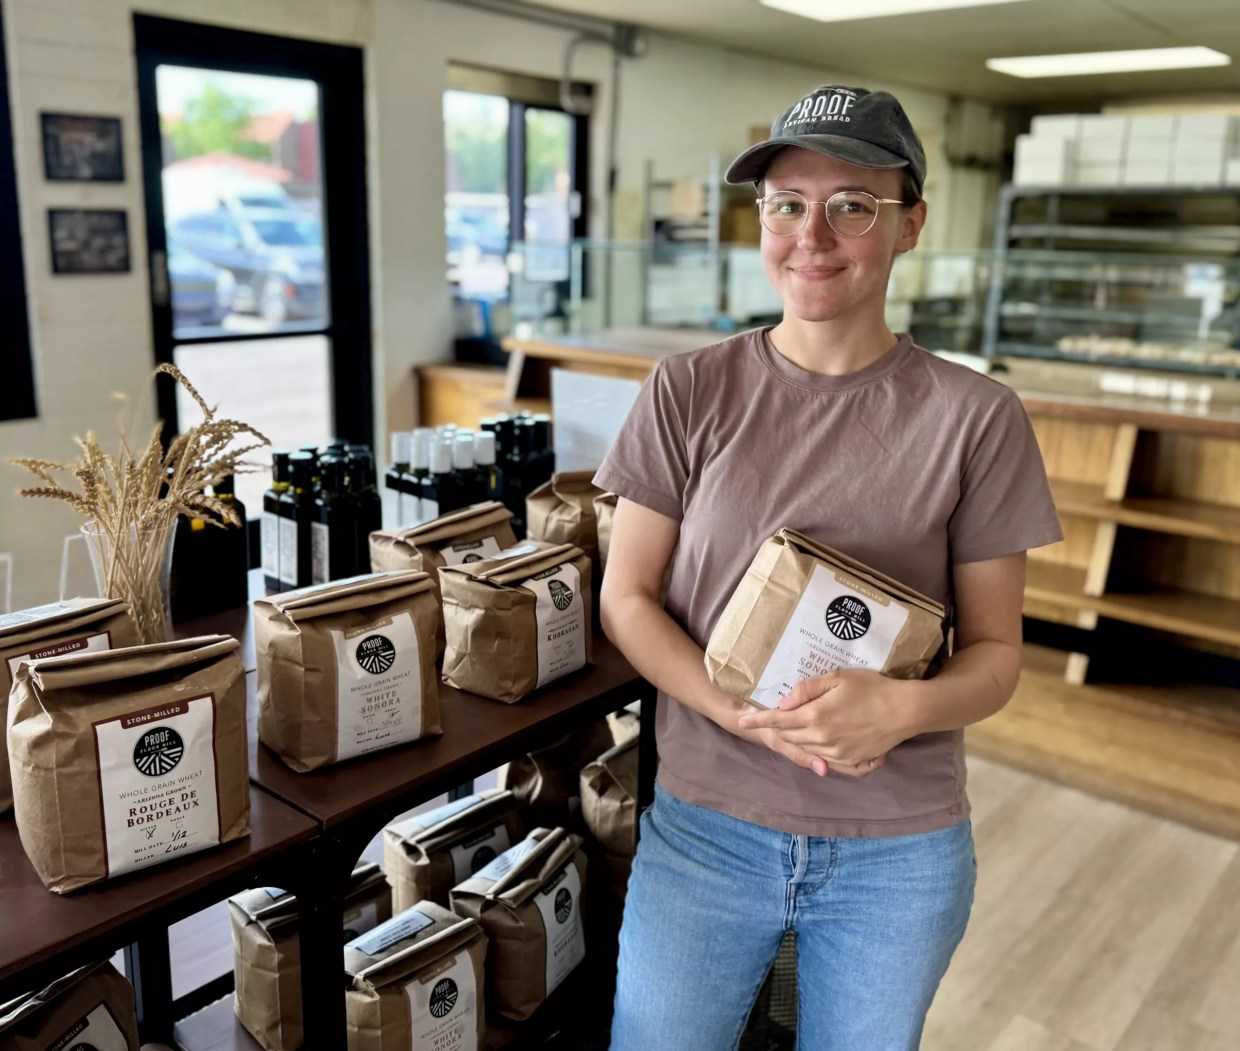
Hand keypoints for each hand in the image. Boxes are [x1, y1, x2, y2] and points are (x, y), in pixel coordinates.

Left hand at [736, 670, 912, 769]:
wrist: (904, 711)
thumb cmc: (871, 688)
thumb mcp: (837, 679)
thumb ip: (807, 689)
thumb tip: (783, 701)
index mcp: (816, 716)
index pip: (778, 721)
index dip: (758, 721)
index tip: (742, 721)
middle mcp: (822, 739)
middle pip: (789, 737)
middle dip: (776, 729)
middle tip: (767, 720)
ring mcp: (836, 753)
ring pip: (805, 749)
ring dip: (794, 740)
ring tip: (790, 730)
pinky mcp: (850, 761)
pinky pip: (823, 759)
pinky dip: (814, 751)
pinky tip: (816, 741)